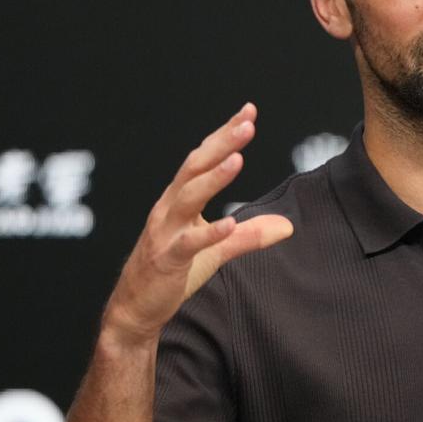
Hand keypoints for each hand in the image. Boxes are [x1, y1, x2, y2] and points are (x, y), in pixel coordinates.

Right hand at [102, 103, 293, 346]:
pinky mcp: (167, 260)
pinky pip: (188, 244)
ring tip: (237, 159)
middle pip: (195, 168)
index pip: (203, 158)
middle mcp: (169, 209)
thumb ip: (248, 236)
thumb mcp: (216, 251)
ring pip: (188, 198)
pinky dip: (209, 233)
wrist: (135, 309)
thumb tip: (287, 226)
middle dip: (221, 144)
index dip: (224, 135)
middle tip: (247, 123)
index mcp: (178, 200)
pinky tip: (229, 224)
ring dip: (213, 178)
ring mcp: (165, 233)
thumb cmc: (171, 273)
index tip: (248, 112)